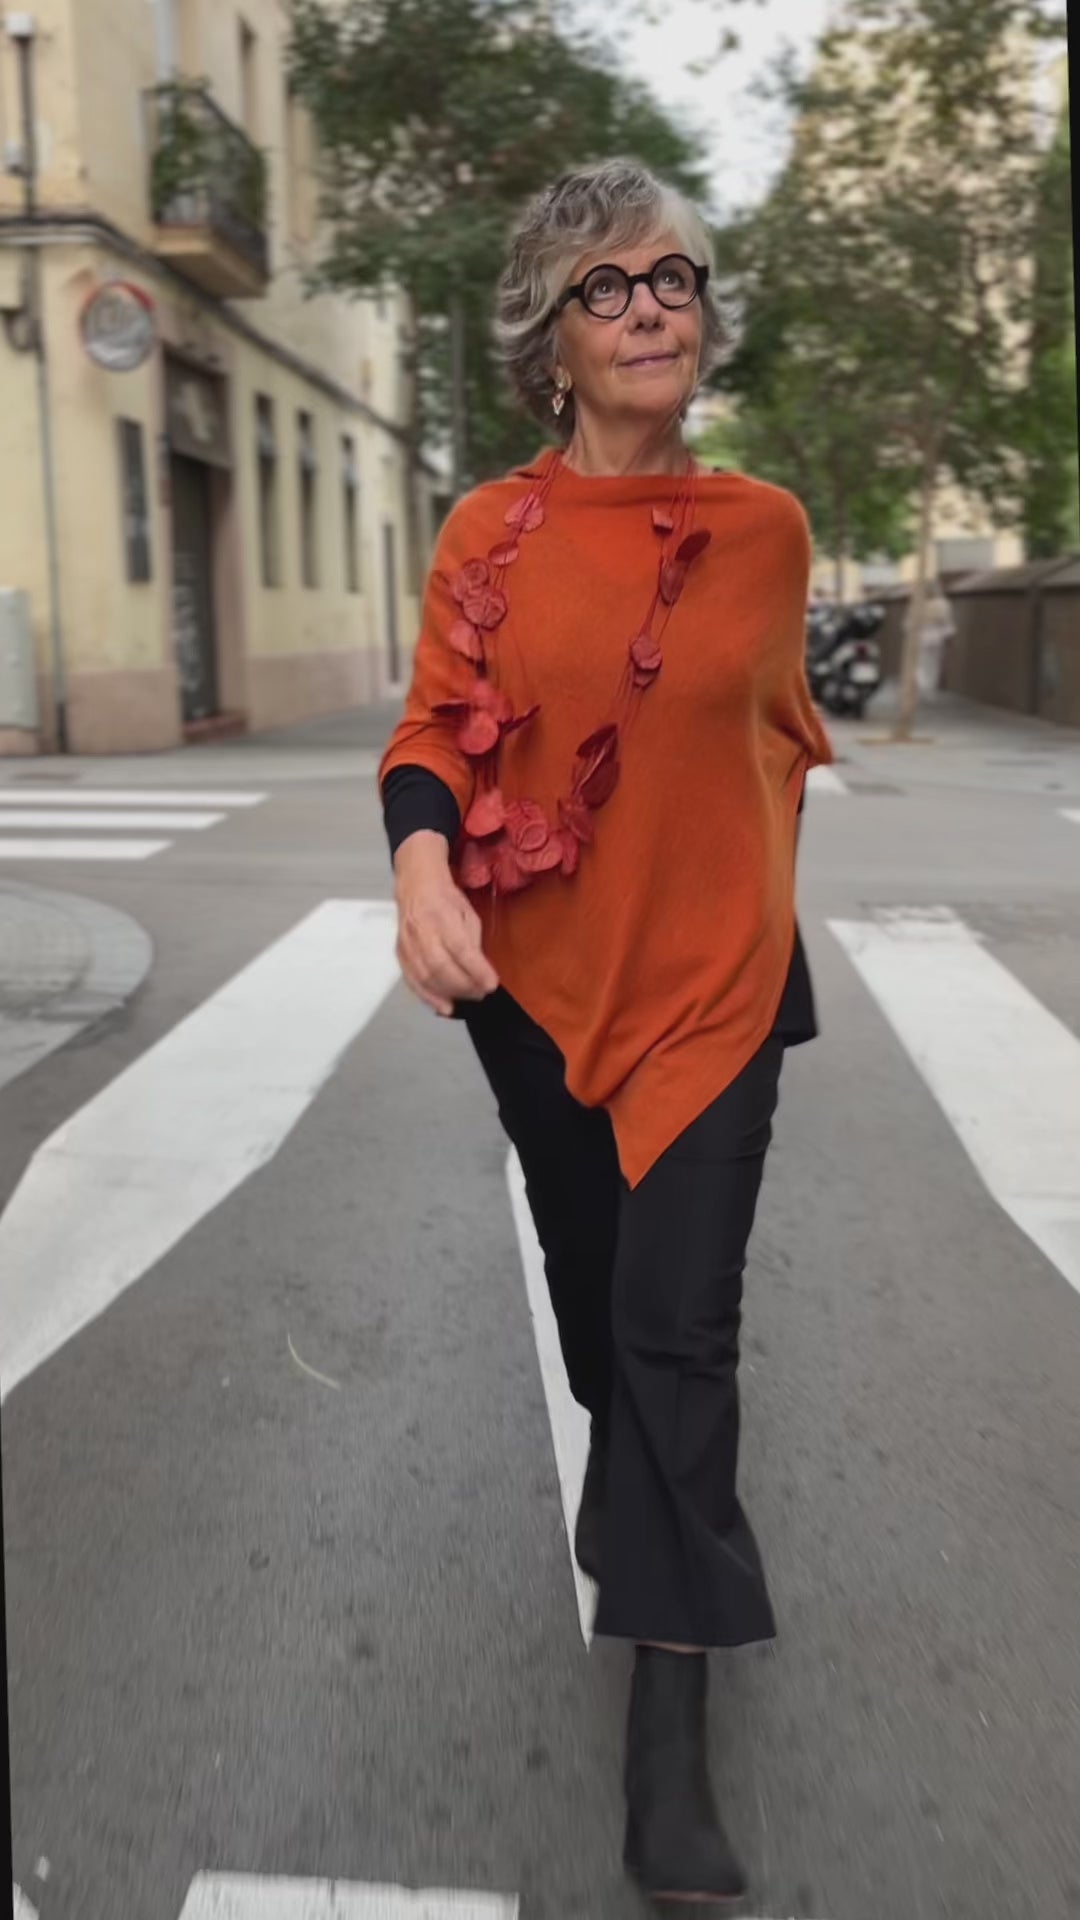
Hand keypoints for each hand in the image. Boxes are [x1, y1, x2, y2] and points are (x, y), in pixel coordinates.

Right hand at [393, 830, 498, 1016]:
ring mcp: (408, 944)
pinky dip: (428, 997)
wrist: (415, 886)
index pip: (460, 949)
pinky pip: (412, 980)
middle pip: (441, 966)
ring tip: (466, 1000)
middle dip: (464, 986)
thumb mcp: (468, 914)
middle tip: (480, 994)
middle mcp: (422, 931)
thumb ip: (472, 943)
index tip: (491, 984)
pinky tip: (443, 1006)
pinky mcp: (400, 954)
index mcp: (442, 916)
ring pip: (426, 977)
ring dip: (448, 994)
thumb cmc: (446, 900)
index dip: (476, 970)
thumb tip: (480, 972)